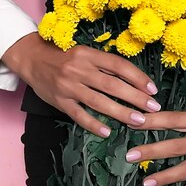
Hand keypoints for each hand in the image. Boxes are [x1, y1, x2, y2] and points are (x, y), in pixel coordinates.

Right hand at [1, 32, 161, 136]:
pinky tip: (107, 132)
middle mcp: (79, 69)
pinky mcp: (59, 101)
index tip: (152, 89)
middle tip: (153, 108)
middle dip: (135, 97)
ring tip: (138, 121)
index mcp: (88, 54)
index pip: (118, 65)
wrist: (32, 58)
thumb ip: (104, 65)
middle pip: (112, 85)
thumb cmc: (64, 56)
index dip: (137, 77)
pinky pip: (78, 115)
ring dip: (121, 112)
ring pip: (98, 101)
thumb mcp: (84, 53)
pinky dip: (93, 124)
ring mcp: (68, 86)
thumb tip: (132, 80)